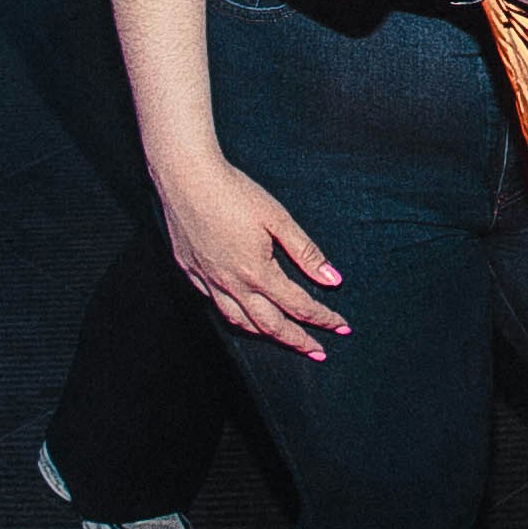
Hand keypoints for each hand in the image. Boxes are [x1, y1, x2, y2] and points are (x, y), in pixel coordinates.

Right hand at [162, 156, 346, 358]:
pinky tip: (242, 313)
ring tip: (284, 339)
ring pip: (239, 321)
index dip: (323, 318)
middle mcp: (231, 284)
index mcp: (256, 271)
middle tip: (318, 352)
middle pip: (270, 325)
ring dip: (265, 334)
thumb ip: (306, 252)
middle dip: (297, 341)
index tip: (341, 327)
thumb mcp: (277, 218)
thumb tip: (333, 280)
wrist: (186, 176)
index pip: (298, 305)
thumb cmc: (234, 192)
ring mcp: (207, 280)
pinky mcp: (190, 271)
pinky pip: (215, 304)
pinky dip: (234, 316)